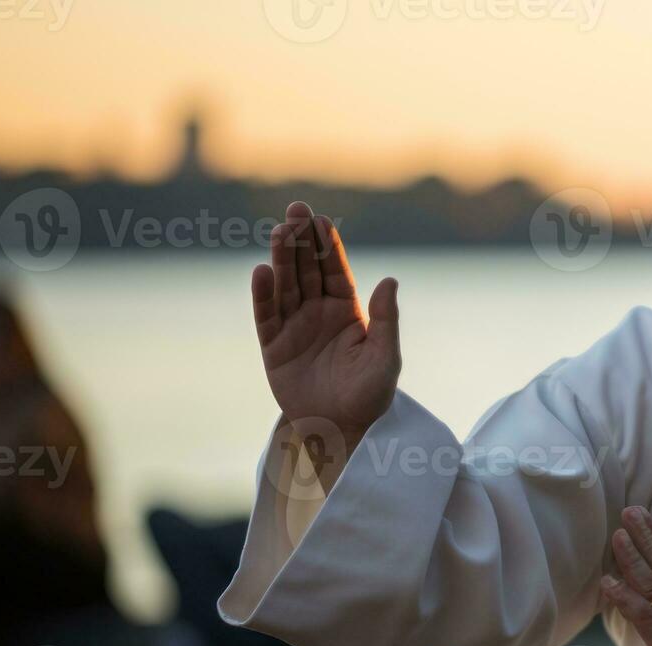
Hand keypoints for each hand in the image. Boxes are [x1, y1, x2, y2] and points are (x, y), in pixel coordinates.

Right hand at [251, 202, 400, 487]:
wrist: (343, 430)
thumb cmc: (371, 395)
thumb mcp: (385, 356)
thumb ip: (386, 319)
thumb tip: (390, 280)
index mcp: (347, 311)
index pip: (335, 270)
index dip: (327, 245)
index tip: (321, 219)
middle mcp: (318, 313)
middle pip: (307, 270)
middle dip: (301, 241)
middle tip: (296, 210)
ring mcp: (294, 327)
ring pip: (286, 286)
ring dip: (282, 259)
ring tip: (280, 232)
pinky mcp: (273, 347)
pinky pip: (267, 316)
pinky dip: (263, 295)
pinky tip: (261, 272)